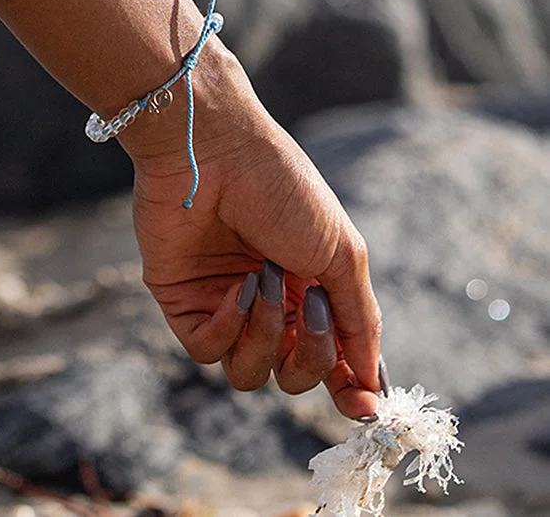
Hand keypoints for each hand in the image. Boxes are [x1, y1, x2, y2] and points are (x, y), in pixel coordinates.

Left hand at [128, 54, 382, 417]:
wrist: (217, 152)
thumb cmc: (286, 193)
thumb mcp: (341, 253)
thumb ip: (360, 319)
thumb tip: (374, 380)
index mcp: (312, 293)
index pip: (332, 359)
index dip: (349, 388)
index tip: (367, 409)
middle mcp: (270, 306)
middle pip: (294, 376)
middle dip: (310, 355)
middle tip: (310, 303)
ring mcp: (226, 307)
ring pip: (248, 373)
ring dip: (266, 333)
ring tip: (263, 277)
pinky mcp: (185, 304)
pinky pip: (207, 351)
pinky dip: (227, 325)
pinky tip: (235, 285)